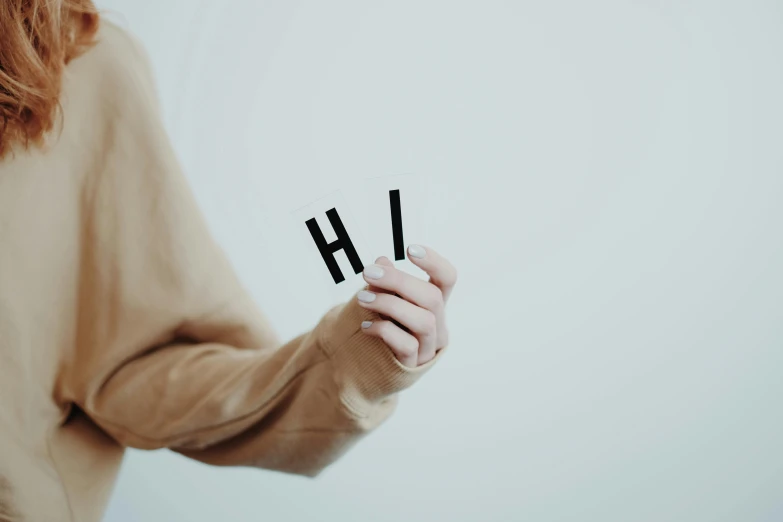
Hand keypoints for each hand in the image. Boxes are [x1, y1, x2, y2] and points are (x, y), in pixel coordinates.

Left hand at [356, 245, 456, 366]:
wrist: (369, 371)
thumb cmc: (383, 330)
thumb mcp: (383, 302)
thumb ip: (384, 285)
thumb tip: (382, 261)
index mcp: (434, 305)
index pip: (447, 278)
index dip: (434, 262)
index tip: (410, 249)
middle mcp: (438, 325)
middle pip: (432, 297)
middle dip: (399, 281)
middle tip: (369, 272)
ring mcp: (428, 348)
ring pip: (423, 321)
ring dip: (390, 305)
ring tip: (362, 299)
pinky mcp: (412, 366)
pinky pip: (406, 345)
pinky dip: (385, 330)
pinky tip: (366, 326)